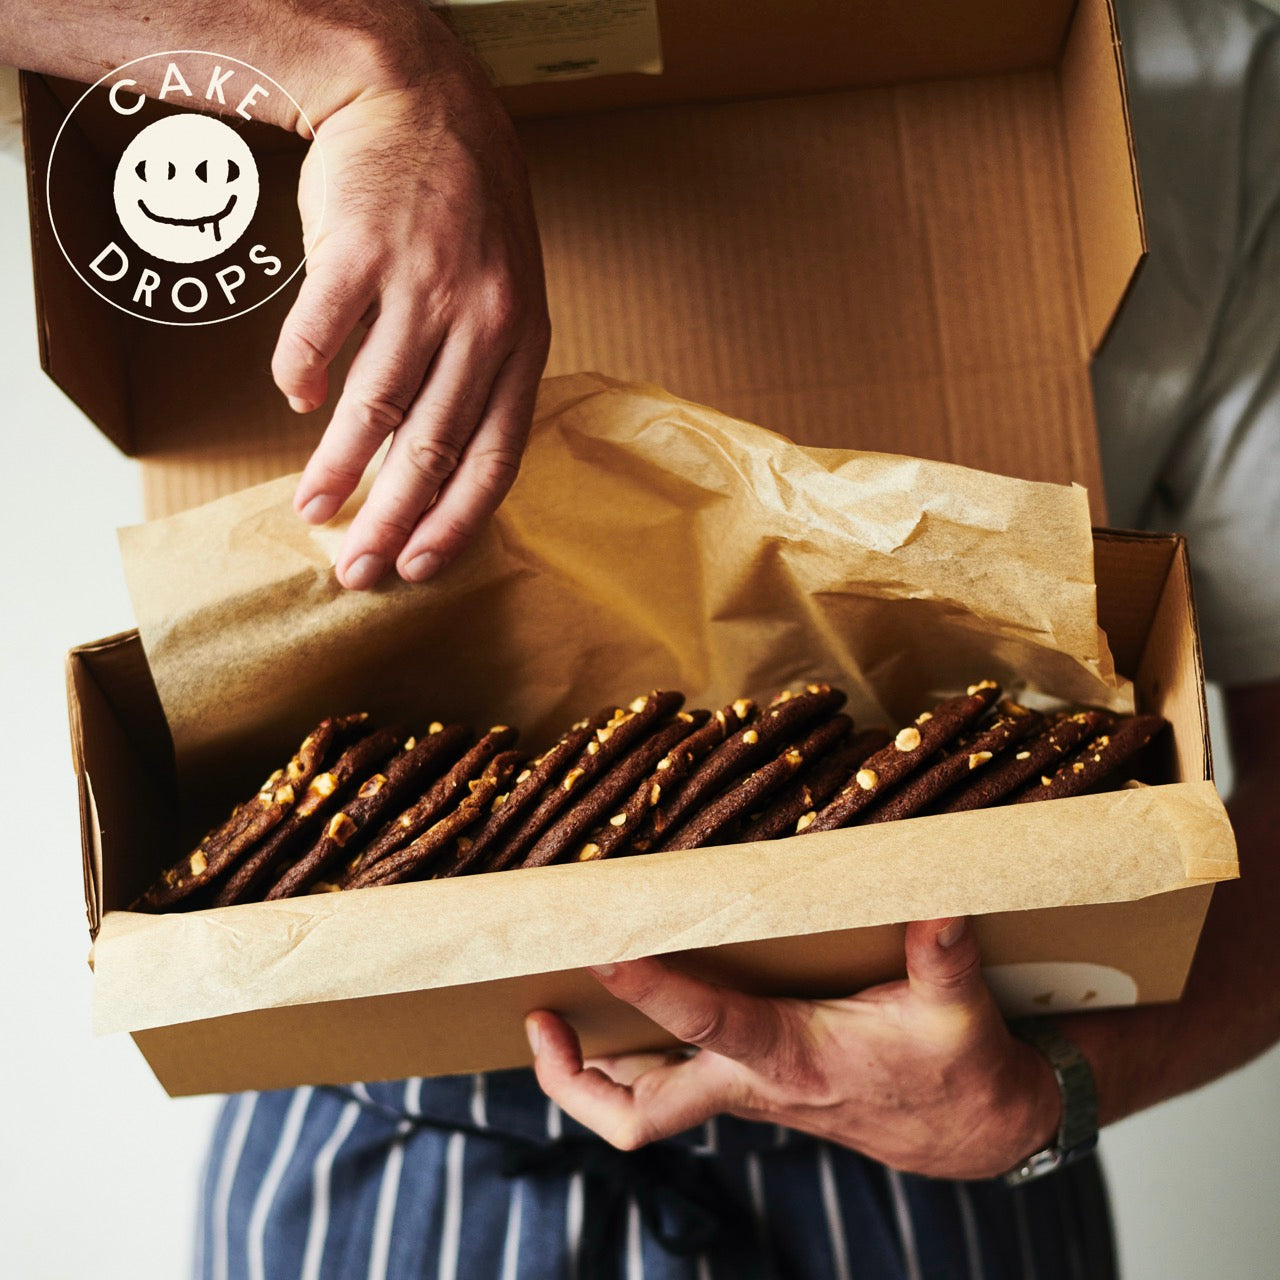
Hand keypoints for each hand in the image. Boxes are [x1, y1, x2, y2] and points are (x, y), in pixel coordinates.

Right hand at [274, 16, 549, 589]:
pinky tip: (293, 400)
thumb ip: (475, 376)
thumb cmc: (463, 215)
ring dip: (337, 467)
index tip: (420, 567)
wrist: (421, 99)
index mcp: (523, 344)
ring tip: (309, 509)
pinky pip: (320, 334)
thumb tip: (418, 466)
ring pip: (375, 404)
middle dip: (391, 520)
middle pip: (432, 447)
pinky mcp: (360, 249)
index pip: (495, 456)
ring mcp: (422, 284)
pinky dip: (299, 375)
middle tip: (356, 569)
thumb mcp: (502, 297)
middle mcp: (481, 322)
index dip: (457, 521)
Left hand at [527, 918, 1060, 1179]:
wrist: (972, 1133)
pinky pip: (665, 1087)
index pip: (708, 1023)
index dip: (652, 989)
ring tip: (548, 1014)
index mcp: (793, 1059)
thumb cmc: (958, 1071)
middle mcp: (751, 1083)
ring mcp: (743, 1092)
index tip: (604, 949)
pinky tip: (615, 1019)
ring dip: (588, 1071)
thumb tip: (940, 906)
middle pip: (638, 1111)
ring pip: (640, 1104)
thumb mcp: (959, 1013)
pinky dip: (627, 1063)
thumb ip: (944, 958)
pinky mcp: (747, 1088)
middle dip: (576, 1078)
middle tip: (539, 1013)